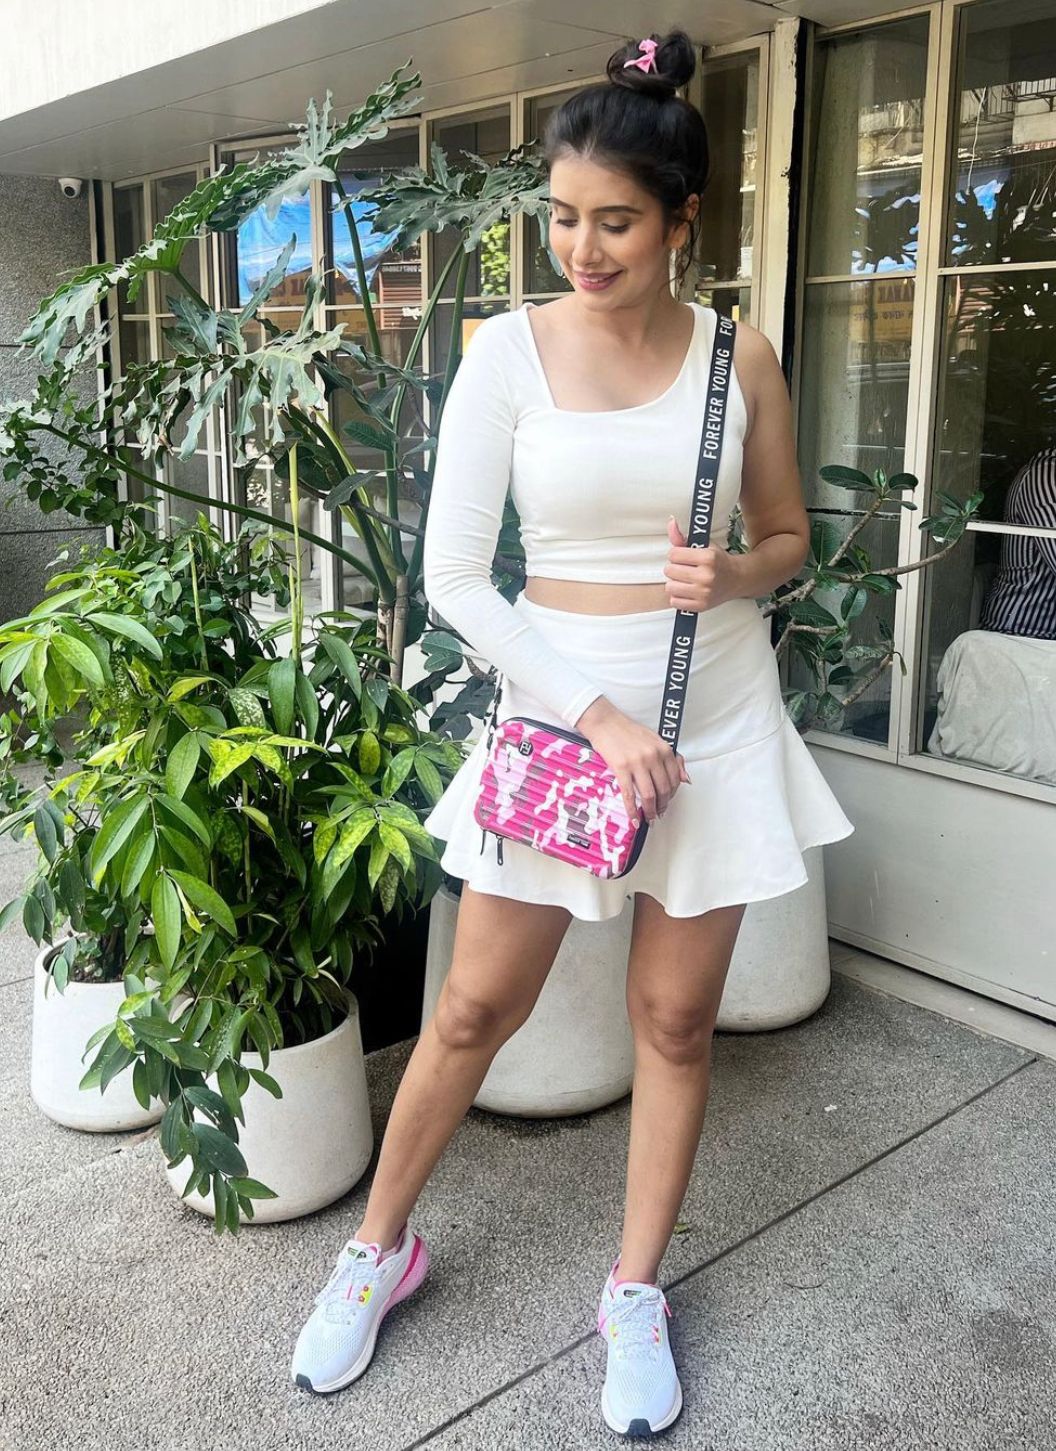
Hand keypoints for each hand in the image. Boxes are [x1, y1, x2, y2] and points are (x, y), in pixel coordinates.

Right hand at [574, 697, 691, 825]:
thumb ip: (672, 759)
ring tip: (648, 818)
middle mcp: (653, 756)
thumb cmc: (627, 731)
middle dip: (662, 805)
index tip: (668, 801)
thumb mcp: (655, 740)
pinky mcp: (621, 768)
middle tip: (659, 813)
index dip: (673, 794)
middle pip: (664, 789)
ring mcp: (638, 763)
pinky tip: (633, 818)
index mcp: (664, 749)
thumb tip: (686, 779)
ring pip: (649, 795)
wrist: (605, 722)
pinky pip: (629, 795)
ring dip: (650, 811)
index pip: (675, 778)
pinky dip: (632, 810)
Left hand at [663, 516, 742, 612]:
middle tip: (686, 568)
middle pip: (669, 570)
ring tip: (686, 580)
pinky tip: (687, 591)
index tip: (684, 556)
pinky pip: (674, 602)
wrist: (738, 579)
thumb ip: (682, 536)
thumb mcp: (704, 544)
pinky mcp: (701, 606)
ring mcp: (704, 593)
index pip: (673, 554)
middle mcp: (706, 576)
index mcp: (708, 557)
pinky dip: (678, 597)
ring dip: (675, 583)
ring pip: (670, 587)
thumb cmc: (718, 561)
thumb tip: (671, 522)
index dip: (676, 554)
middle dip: (675, 568)